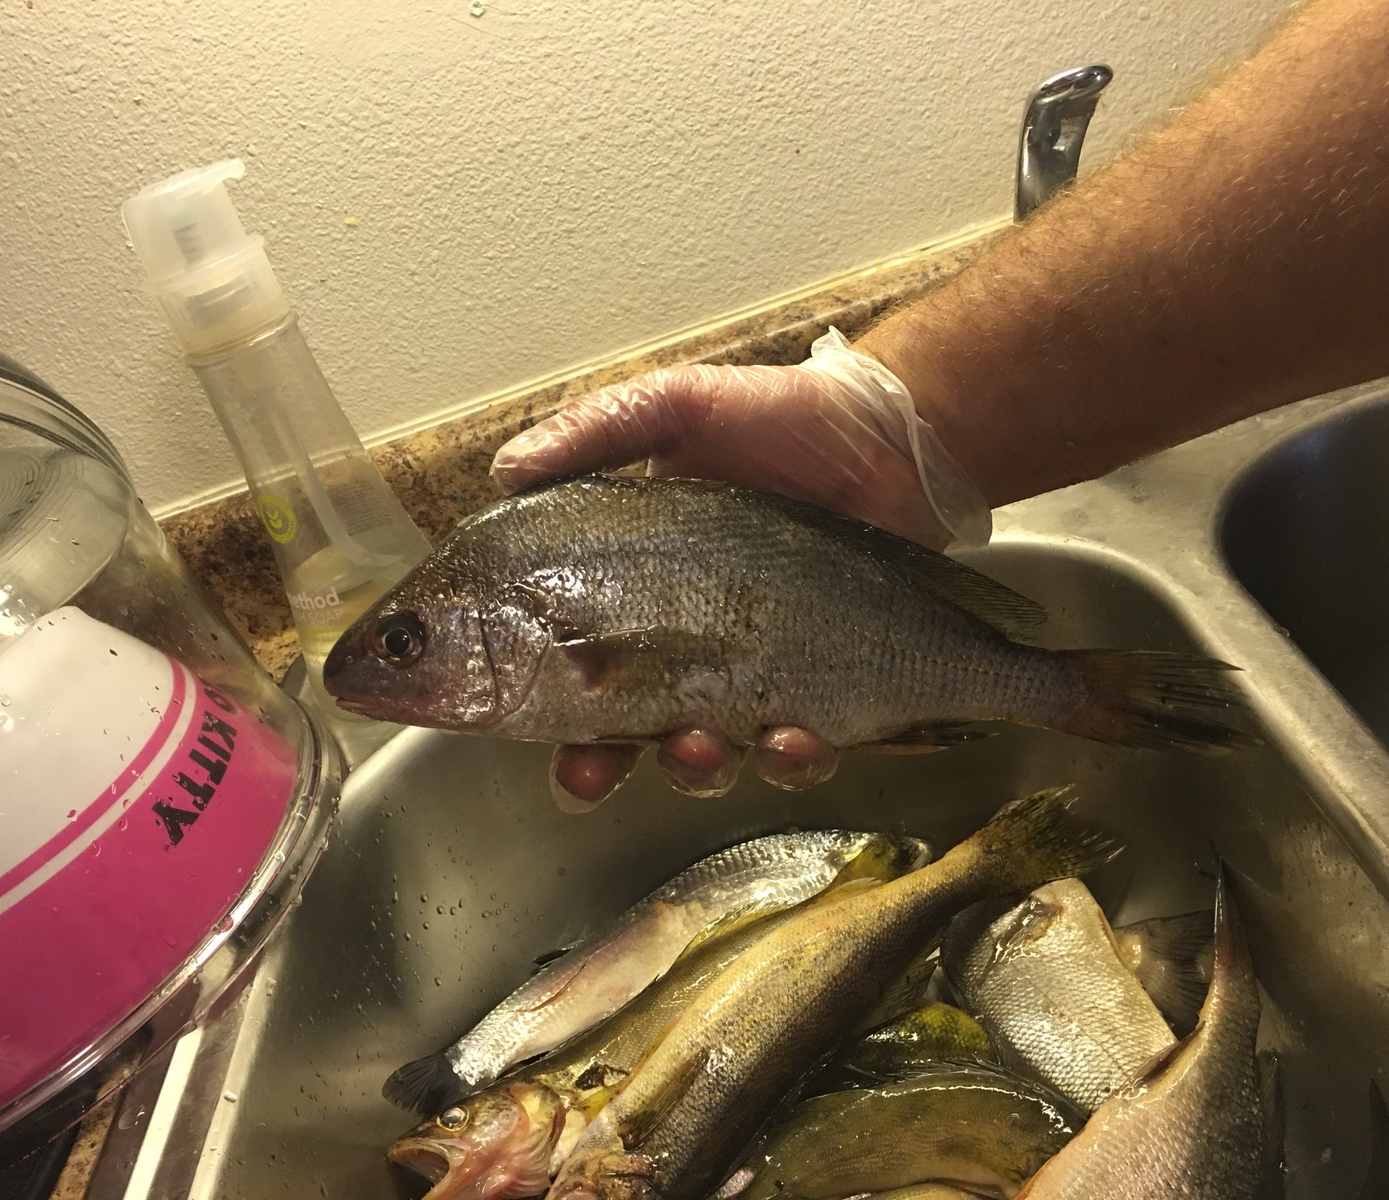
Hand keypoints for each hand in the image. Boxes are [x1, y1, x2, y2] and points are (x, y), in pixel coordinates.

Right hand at [494, 328, 989, 811]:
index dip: (529, 705)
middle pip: (620, 734)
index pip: (564, 663)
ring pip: (709, 758)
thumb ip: (593, 433)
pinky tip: (796, 738)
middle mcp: (685, 647)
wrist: (887, 433)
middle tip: (591, 771)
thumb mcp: (676, 407)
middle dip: (598, 767)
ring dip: (695, 768)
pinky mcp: (827, 692)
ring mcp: (755, 675)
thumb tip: (505, 469)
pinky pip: (803, 752)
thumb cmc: (777, 419)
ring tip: (702, 746)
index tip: (501, 724)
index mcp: (631, 592)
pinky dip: (794, 760)